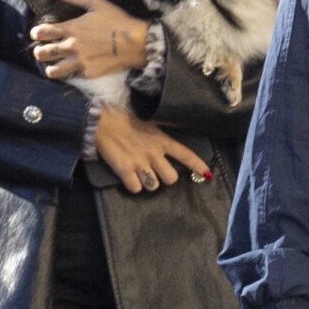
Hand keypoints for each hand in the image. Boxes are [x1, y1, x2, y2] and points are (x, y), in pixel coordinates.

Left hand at [30, 0, 148, 80]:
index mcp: (71, 28)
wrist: (135, 42)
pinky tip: (71, 71)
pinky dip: (69, 74)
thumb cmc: (117, 20)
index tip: (37, 34)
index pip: (43, 32)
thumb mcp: (96, 3)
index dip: (36, 33)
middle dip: (38, 53)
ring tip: (51, 67)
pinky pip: (72, 76)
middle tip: (40, 52)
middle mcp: (71, 46)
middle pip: (44, 53)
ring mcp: (79, 61)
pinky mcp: (88, 73)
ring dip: (49, 68)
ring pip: (53, 70)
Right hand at [95, 111, 212, 194]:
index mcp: (162, 139)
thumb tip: (174, 140)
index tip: (207, 175)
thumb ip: (162, 135)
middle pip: (172, 179)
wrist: (100, 120)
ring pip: (154, 187)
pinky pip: (136, 189)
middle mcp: (154, 153)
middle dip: (164, 177)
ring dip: (148, 183)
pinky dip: (132, 185)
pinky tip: (128, 176)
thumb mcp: (150, 124)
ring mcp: (140, 162)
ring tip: (139, 172)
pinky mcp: (125, 170)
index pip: (185, 154)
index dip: (198, 166)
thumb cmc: (124, 120)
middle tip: (154, 170)